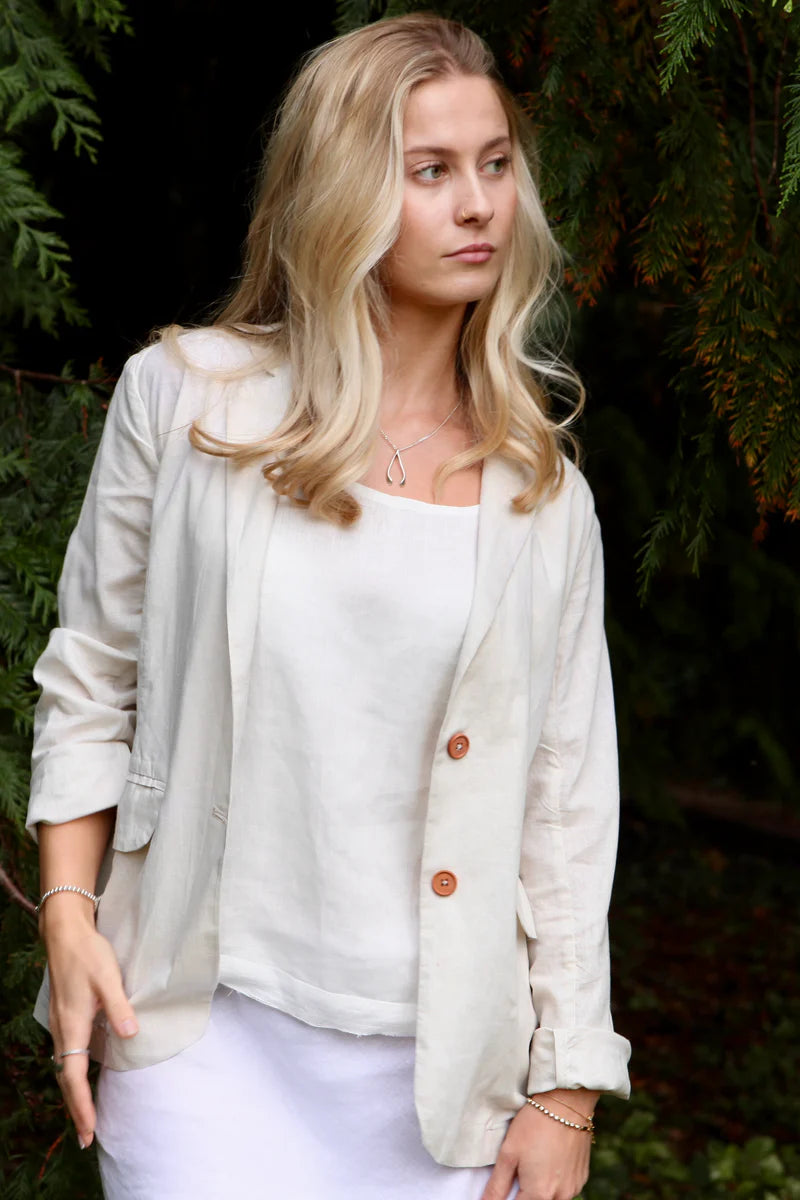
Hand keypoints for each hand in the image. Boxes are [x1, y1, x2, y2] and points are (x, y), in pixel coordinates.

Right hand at [44, 906, 137, 1148]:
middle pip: (65, 1078)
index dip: (81, 1104)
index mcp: (72, 1025)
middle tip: (88, 1136)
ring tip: (87, 1114)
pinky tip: (83, 1075)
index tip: (89, 1130)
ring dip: (74, 1092)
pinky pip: (66, 1053)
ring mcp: (61, 1023)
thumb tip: (130, 1035)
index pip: (73, 1076)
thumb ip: (119, 1006)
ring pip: (64, 1066)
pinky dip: (73, 1073)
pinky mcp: (65, 1015)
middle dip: (76, 1108)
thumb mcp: (107, 977)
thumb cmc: (88, 953)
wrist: (65, 932)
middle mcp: (62, 1029)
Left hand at [480, 1100, 591, 1199]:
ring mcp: (574, 1188)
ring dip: (540, 1191)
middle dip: (525, 1195)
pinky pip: (565, 1190)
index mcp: (539, 1193)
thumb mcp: (509, 1153)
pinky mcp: (582, 1178)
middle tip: (519, 1173)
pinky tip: (549, 1162)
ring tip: (534, 1164)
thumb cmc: (534, 1125)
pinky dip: (555, 1183)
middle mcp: (559, 1196)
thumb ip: (497, 1186)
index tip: (505, 1186)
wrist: (567, 1103)